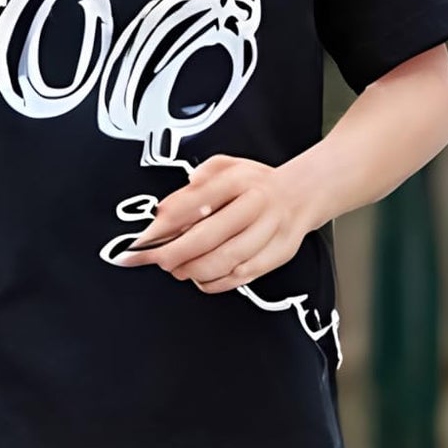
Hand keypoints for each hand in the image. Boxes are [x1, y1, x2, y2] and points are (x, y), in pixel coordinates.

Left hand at [116, 153, 316, 293]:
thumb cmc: (256, 184)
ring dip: (194, 270)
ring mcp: (269, 232)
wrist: (302, 194)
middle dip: (175, 253)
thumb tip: (171, 203)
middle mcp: (257, 205)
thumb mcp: (227, 165)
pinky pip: (241, 276)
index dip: (167, 223)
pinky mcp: (277, 254)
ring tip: (176, 269)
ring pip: (226, 260)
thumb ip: (197, 179)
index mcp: (240, 179)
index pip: (196, 201)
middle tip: (155, 259)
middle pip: (209, 236)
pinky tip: (200, 277)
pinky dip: (215, 282)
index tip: (145, 237)